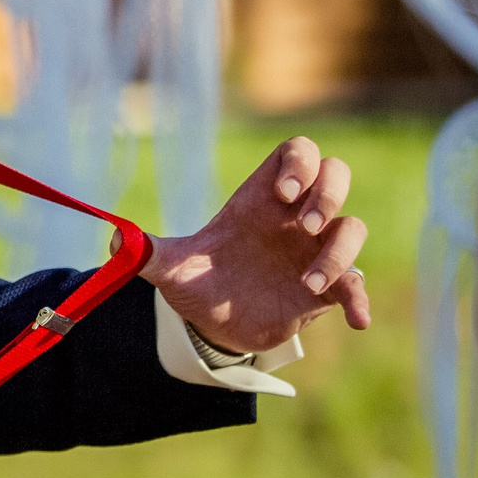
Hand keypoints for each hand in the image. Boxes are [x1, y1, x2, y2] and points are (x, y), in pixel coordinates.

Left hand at [141, 136, 372, 355]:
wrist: (213, 325)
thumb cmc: (197, 283)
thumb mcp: (171, 268)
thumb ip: (148, 253)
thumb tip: (116, 239)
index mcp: (259, 201)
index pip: (297, 153)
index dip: (299, 163)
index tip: (283, 192)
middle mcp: (294, 219)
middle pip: (336, 174)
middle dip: (330, 192)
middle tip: (308, 225)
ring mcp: (314, 251)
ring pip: (353, 227)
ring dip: (339, 254)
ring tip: (307, 283)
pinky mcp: (328, 287)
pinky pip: (358, 284)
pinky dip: (360, 299)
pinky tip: (356, 320)